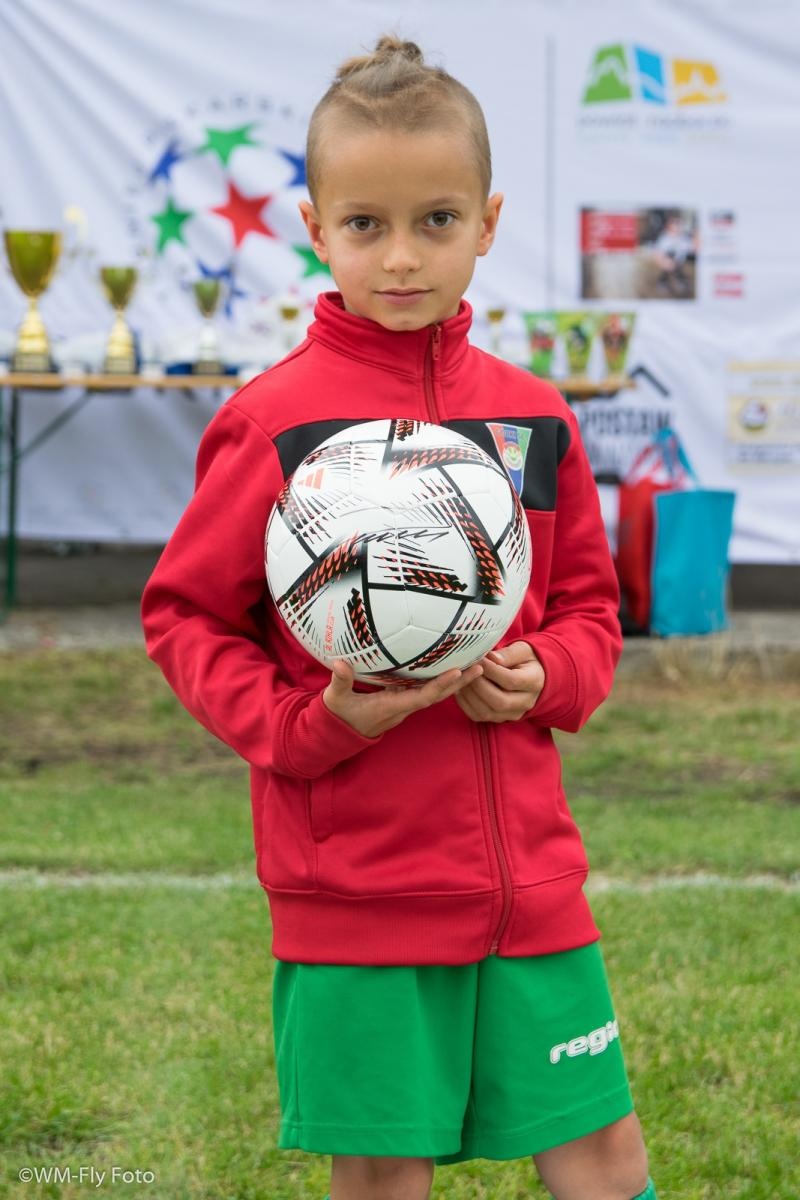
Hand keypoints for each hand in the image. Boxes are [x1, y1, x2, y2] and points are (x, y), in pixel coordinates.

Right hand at [322, 658, 483, 738]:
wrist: (339, 733)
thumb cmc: (339, 714)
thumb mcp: (336, 698)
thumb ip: (340, 681)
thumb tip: (340, 663)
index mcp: (391, 706)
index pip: (422, 697)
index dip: (440, 685)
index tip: (458, 672)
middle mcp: (403, 707)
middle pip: (438, 696)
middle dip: (459, 683)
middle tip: (481, 665)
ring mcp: (404, 705)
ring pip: (435, 694)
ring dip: (456, 682)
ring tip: (475, 665)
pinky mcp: (402, 700)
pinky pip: (427, 691)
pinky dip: (442, 681)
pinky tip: (452, 668)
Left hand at [454, 640, 544, 723]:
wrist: (530, 675)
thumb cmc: (524, 659)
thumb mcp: (522, 650)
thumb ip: (508, 654)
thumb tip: (491, 658)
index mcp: (534, 682)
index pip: (511, 681)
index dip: (492, 670)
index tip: (479, 658)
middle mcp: (526, 703)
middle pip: (499, 701)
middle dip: (478, 685)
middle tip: (467, 669)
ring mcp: (512, 714)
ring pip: (486, 712)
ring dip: (469, 695)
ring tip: (462, 677)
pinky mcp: (498, 718)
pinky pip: (478, 716)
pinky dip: (465, 703)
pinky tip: (461, 688)